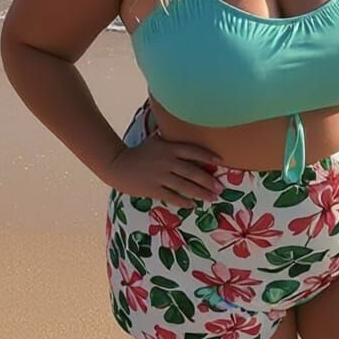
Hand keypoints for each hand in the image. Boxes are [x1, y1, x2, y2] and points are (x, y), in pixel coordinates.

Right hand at [105, 136, 224, 208]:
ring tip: (212, 198)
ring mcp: (160, 176)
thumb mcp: (155, 141)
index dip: (207, 156)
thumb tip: (188, 133)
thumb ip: (171, 141)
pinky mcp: (153, 189)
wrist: (118, 164)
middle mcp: (167, 161)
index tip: (221, 161)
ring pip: (184, 186)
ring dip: (200, 193)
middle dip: (208, 180)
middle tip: (220, 188)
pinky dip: (183, 201)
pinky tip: (192, 205)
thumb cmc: (140, 152)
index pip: (192, 151)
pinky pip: (172, 196)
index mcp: (169, 148)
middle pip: (192, 171)